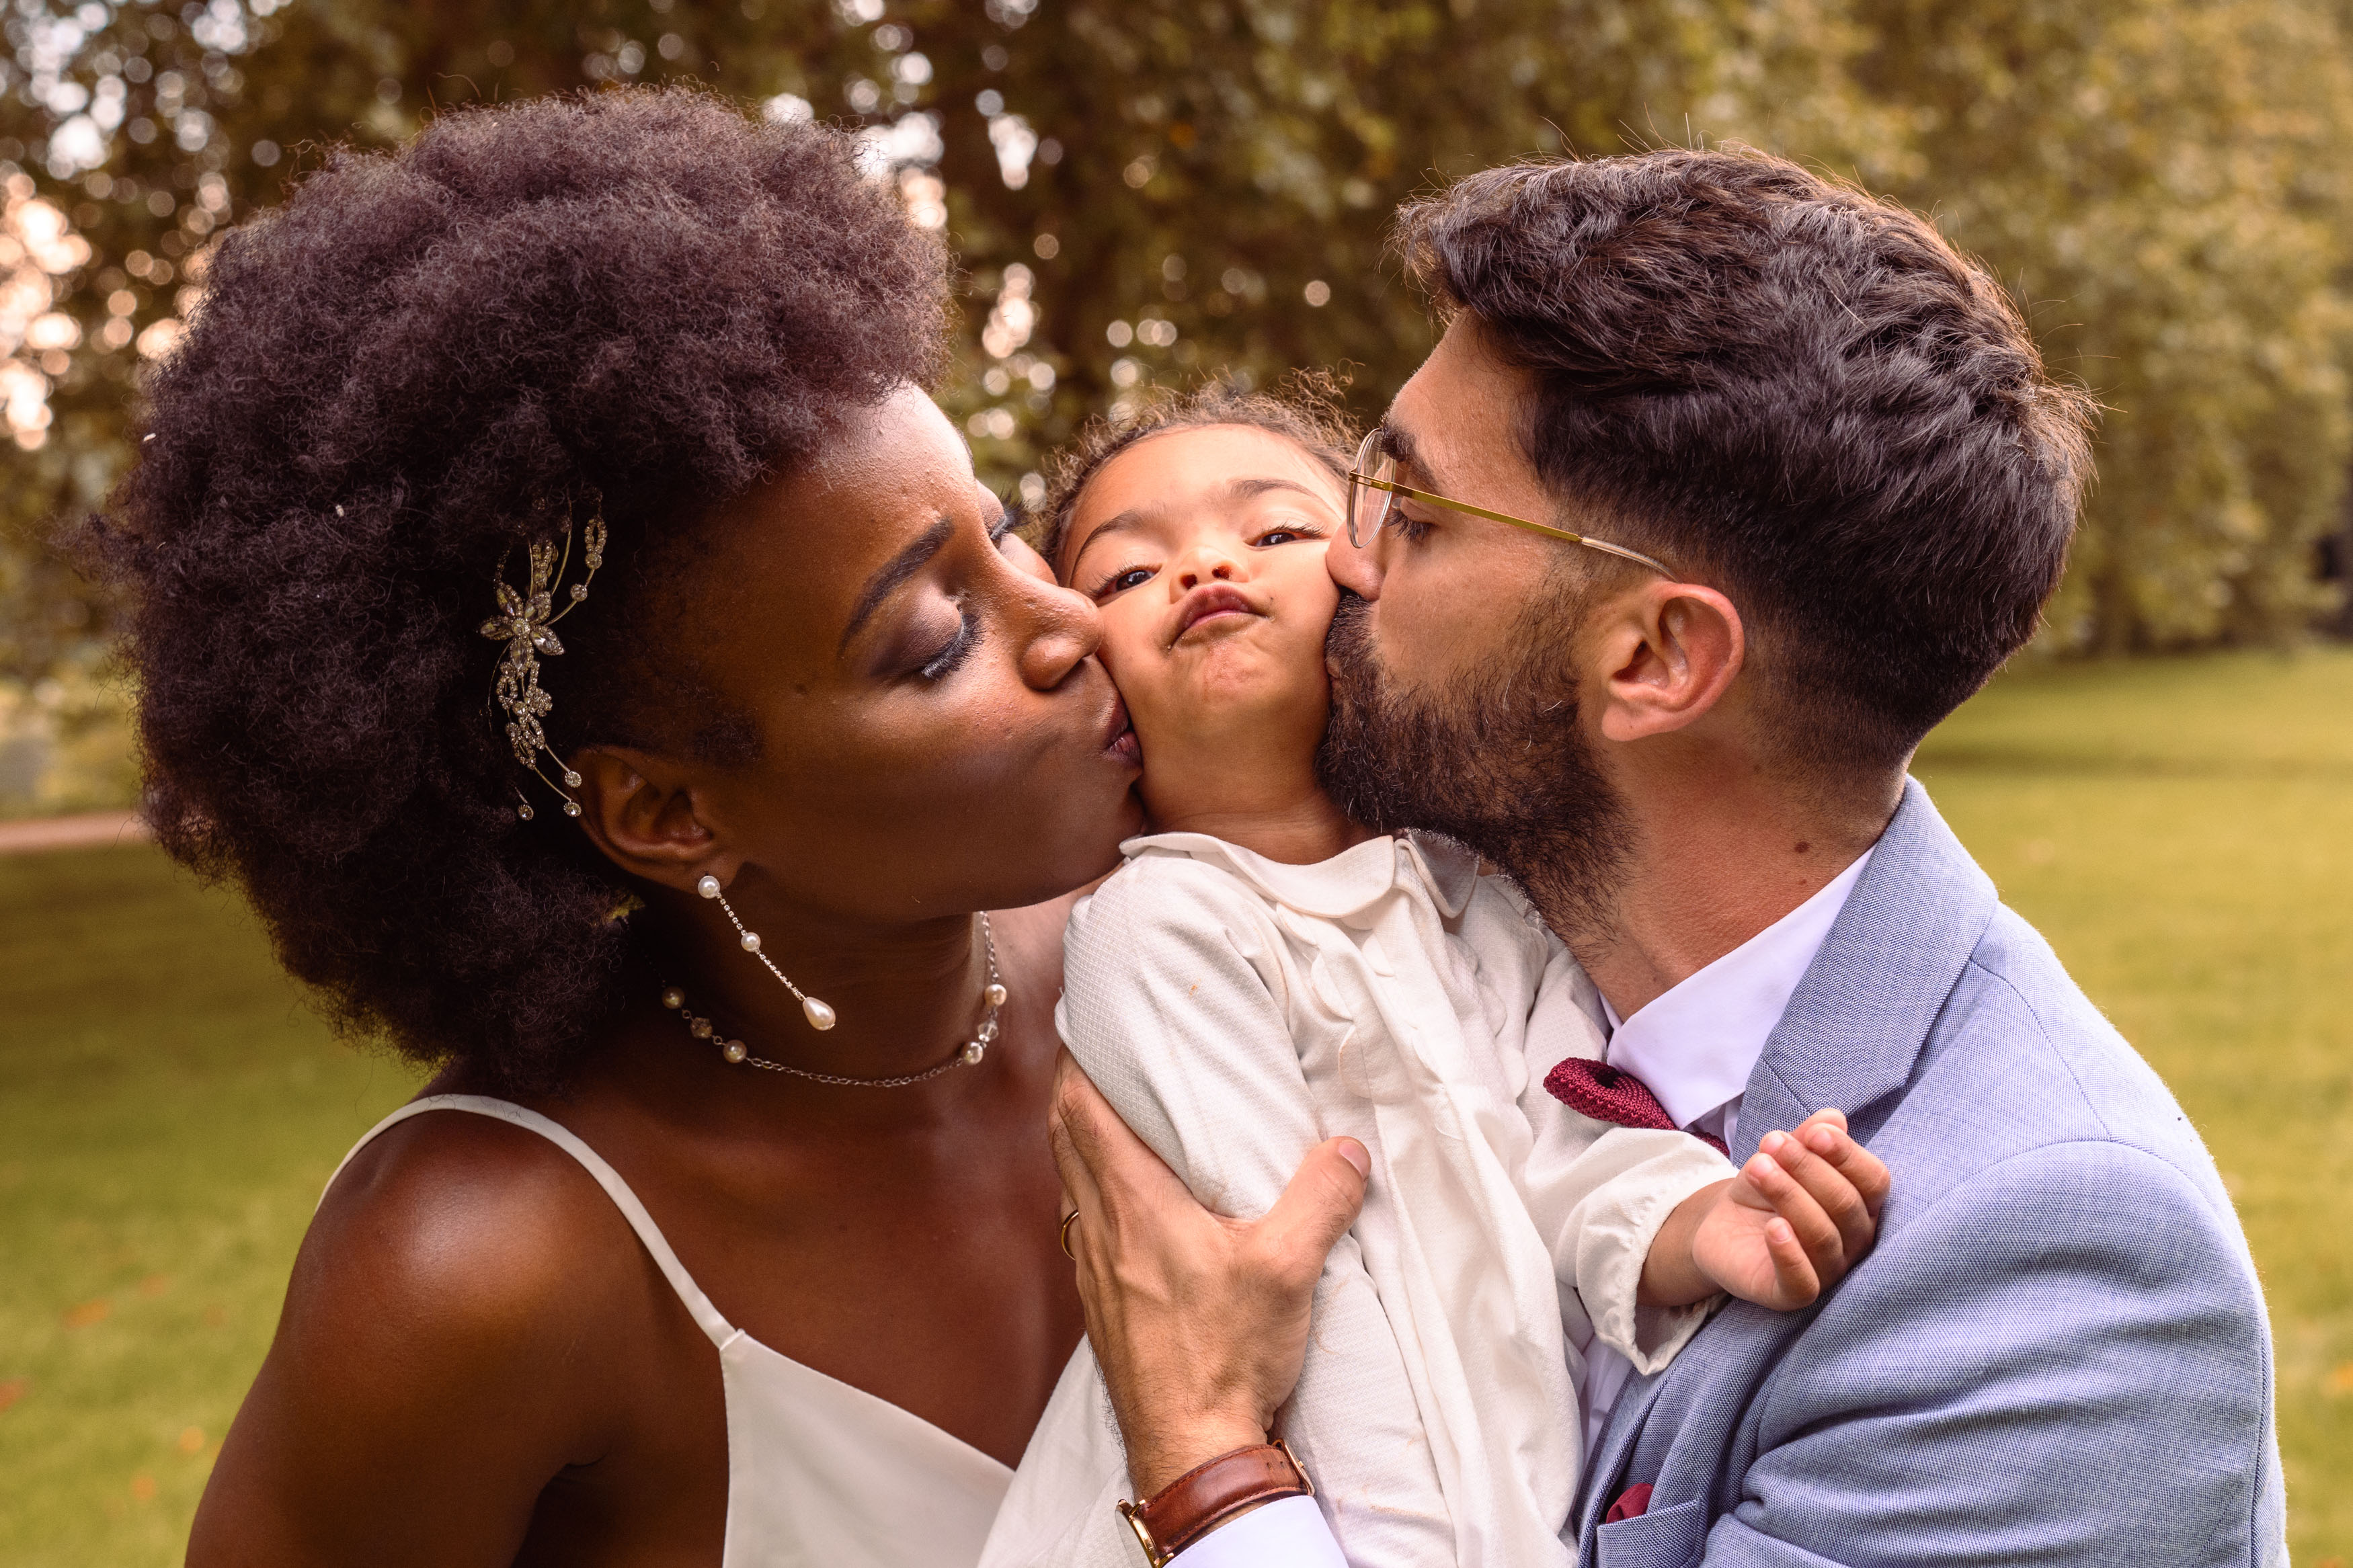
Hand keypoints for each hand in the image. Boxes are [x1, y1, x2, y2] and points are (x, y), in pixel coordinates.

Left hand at [1046, 1052, 1369, 1496]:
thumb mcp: (1288, 1267)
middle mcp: (1099, 1231)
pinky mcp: (1102, 1309)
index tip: (1088, 1030)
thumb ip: (1320, 1198)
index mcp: (1132, 1205)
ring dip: (1081, 1147)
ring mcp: (1093, 1273)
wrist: (1190, 1448)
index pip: (1081, 1113)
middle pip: (1065, 1142)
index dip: (1078, 1066)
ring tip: (1112, 1126)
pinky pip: (1084, 1232)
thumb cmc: (1225, 1357)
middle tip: (1098, 1063)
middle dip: (1074, 1094)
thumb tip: (1348, 1149)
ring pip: (1072, 1188)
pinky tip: (1125, 1212)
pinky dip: (1093, 1199)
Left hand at [1643, 1108, 1890, 1310]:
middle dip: (1807, 1168)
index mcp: (1861, 1204)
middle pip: (1845, 1204)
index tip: (1815, 1133)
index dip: (1848, 1155)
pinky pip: (1802, 1282)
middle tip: (1772, 1143)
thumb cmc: (1765, 1191)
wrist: (1722, 1228)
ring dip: (1788, 1195)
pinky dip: (1789, 1254)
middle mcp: (1854, 1241)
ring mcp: (1828, 1271)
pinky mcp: (1793, 1295)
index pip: (1873, 1180)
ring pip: (1822, 1235)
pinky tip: (1772, 1227)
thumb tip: (1832, 1118)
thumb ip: (1807, 1139)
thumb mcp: (1780, 1158)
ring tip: (1756, 1166)